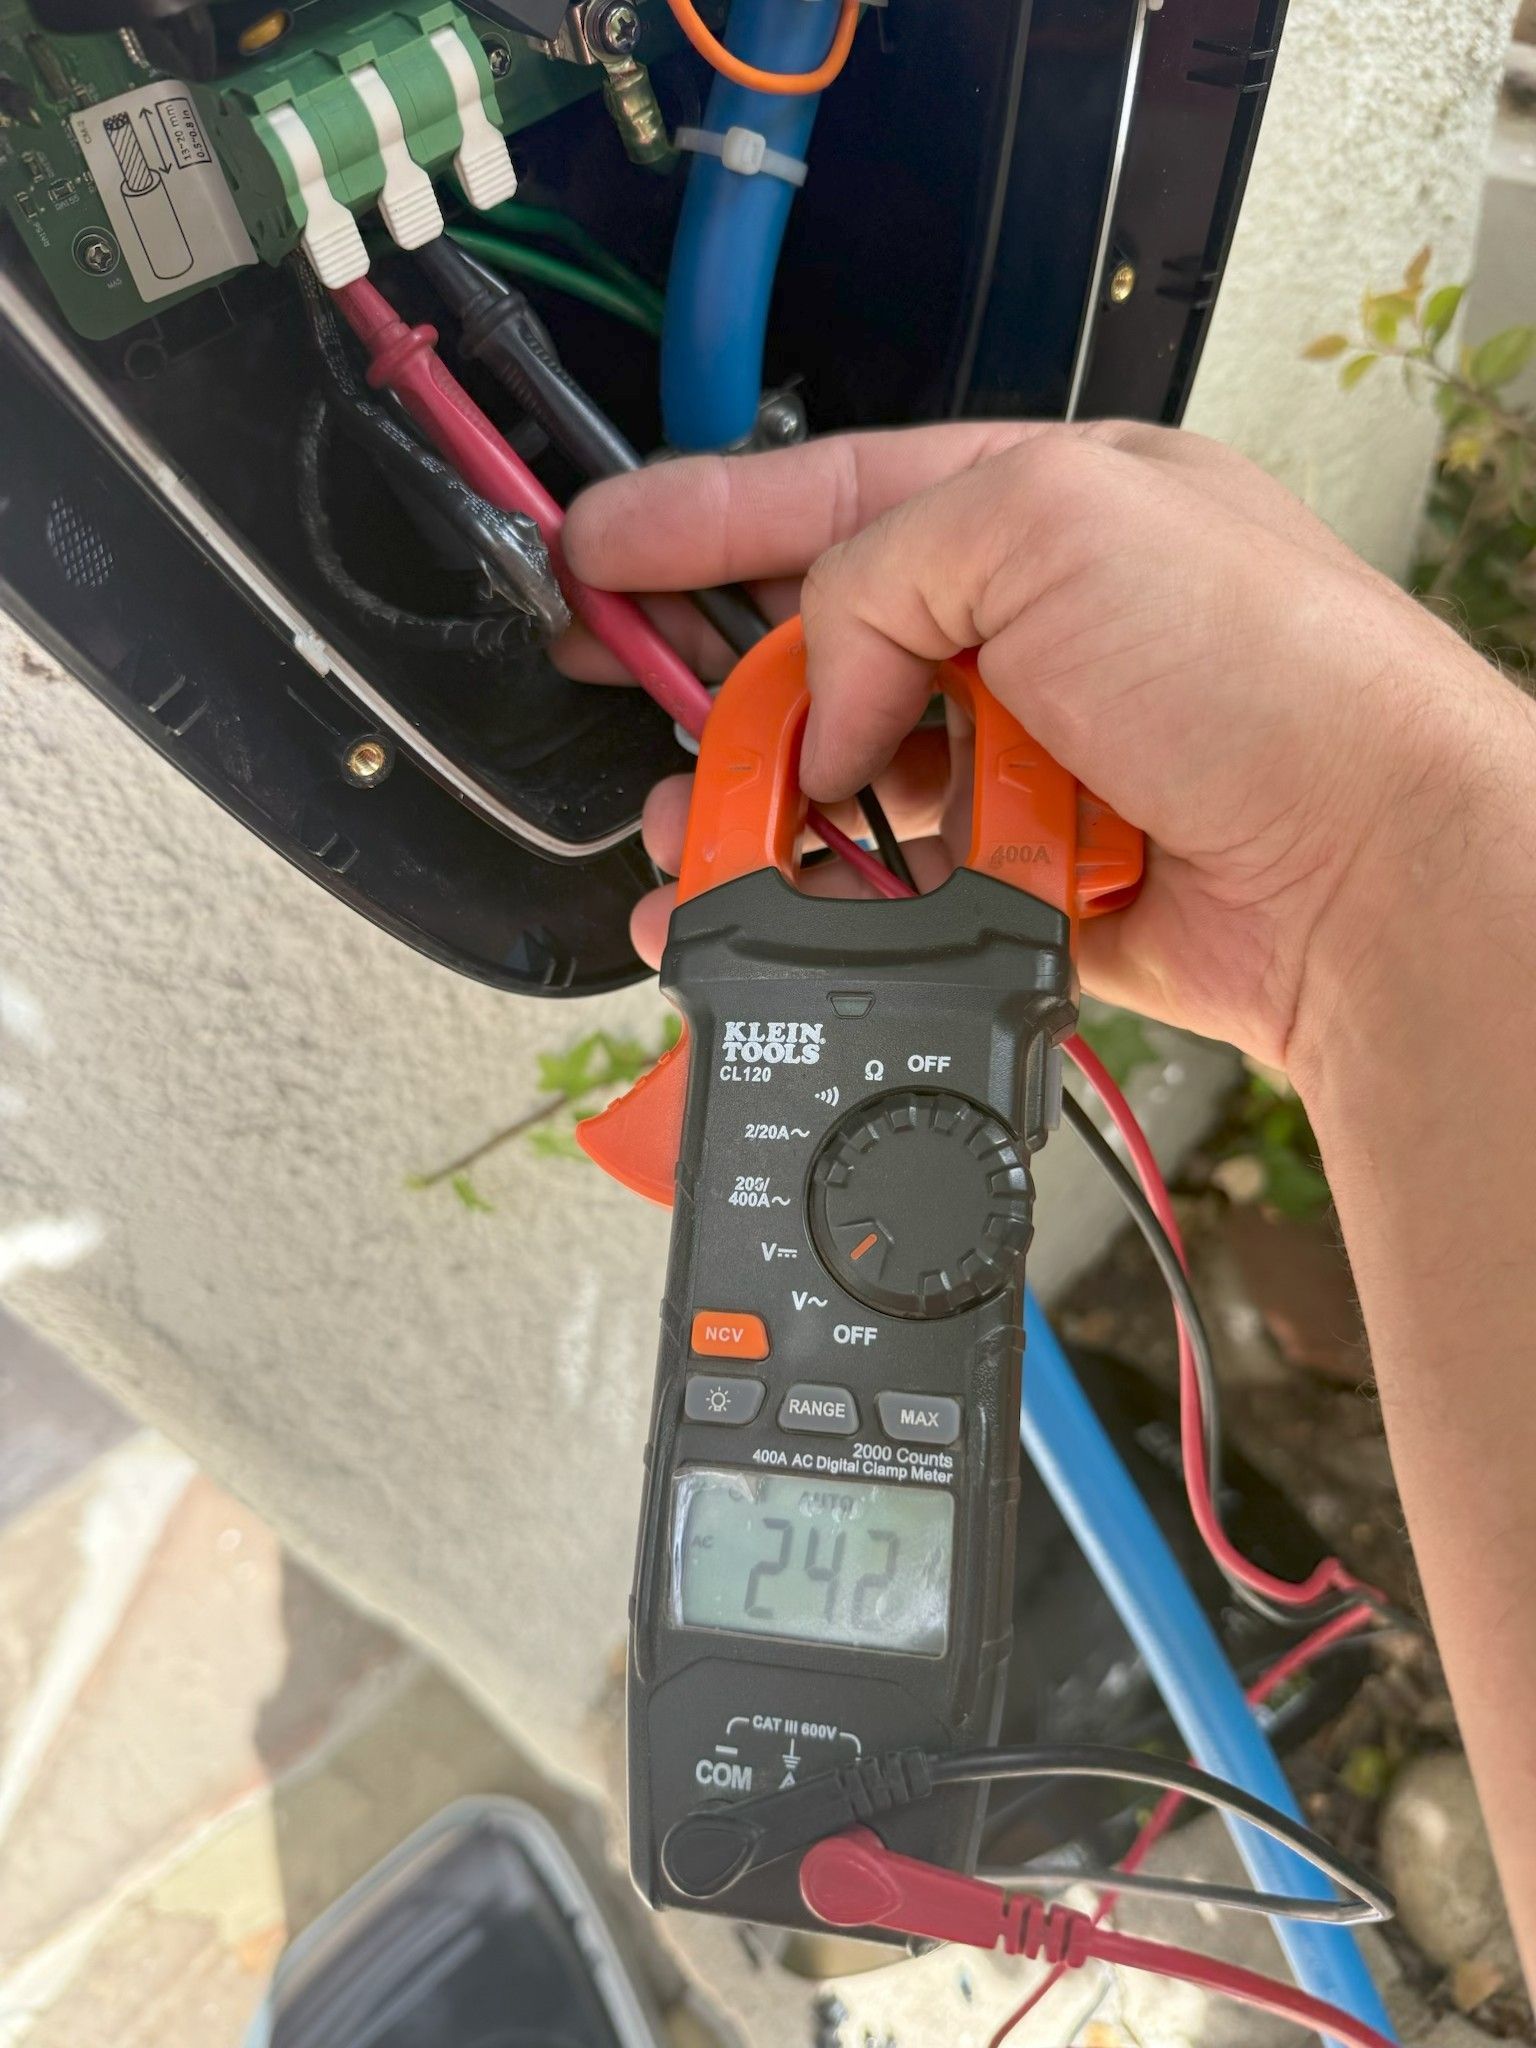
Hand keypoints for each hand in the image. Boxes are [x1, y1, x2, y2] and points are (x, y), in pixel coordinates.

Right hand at [558, 420, 1523, 1070]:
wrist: (1366, 875)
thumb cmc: (1270, 675)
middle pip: (823, 647)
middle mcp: (1031, 639)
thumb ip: (886, 570)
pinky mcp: (1022, 885)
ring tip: (687, 828)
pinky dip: (815, 900)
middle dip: (710, 676)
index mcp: (1042, 515)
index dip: (702, 517)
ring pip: (841, 781)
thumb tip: (821, 699)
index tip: (597, 549)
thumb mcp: (1052, 520)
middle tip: (620, 689)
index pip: (834, 498)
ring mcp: (1027, 767)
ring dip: (750, 805)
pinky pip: (884, 887)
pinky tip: (752, 906)